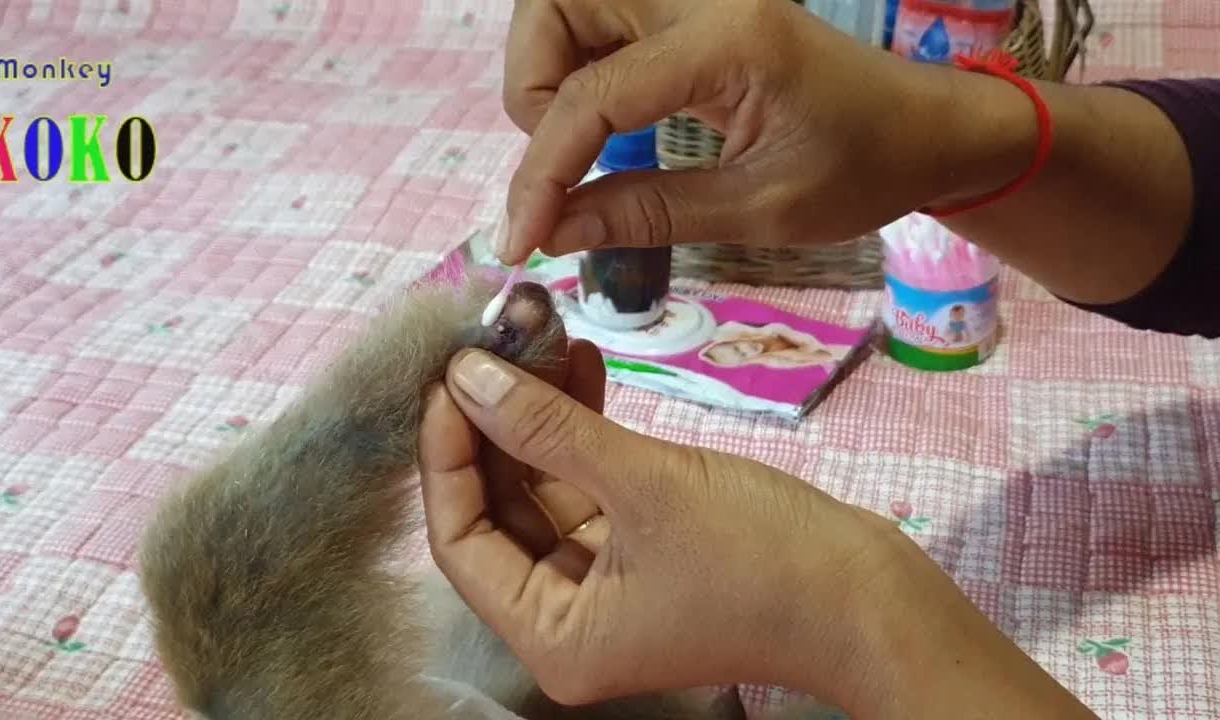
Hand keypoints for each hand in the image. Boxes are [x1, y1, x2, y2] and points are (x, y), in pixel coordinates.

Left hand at [418, 344, 1102, 718]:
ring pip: (547, 489)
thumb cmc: (764, 558)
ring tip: (541, 331)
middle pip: (501, 510)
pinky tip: (585, 361)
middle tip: (494, 338)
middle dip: (497, 420)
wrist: (874, 596)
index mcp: (552, 635)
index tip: (452, 375)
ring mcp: (607, 587)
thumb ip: (548, 428)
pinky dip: (586, 430)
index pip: (461, 540)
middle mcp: (568, 619)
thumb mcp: (645, 483)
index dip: (448, 455)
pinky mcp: (644, 552)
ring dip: (542, 413)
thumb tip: (467, 375)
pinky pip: (593, 485)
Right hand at [498, 0, 1035, 264]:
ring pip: (566, 4)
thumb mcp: (760, 210)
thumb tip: (551, 233)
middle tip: (558, 164)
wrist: (925, 129)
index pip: (593, 93)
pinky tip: (601, 126)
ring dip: (546, 73)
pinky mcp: (690, 8)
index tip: (518, 241)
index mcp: (729, 42)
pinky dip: (577, 69)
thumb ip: (648, 214)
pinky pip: (599, 20)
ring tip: (576, 147)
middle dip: (531, 87)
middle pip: (556, 4)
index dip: (540, 172)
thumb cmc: (863, 171)